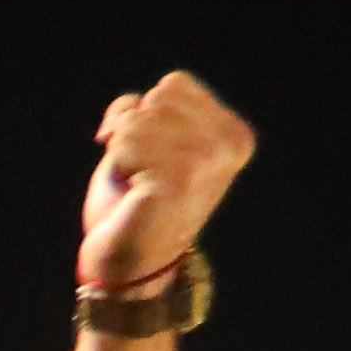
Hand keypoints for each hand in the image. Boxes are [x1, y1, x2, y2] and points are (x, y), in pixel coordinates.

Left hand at [80, 70, 259, 293]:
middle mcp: (227, 147)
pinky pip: (123, 144)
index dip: (144, 114)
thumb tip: (132, 107)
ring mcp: (205, 164)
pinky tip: (134, 195)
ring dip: (122, 154)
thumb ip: (149, 108)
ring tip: (139, 186)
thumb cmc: (136, 200)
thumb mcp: (149, 140)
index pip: (174, 85)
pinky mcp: (176, 182)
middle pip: (156, 99)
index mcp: (234, 135)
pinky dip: (117, 168)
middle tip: (141, 173)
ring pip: (136, 120)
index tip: (148, 153)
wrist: (131, 265)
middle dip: (132, 132)